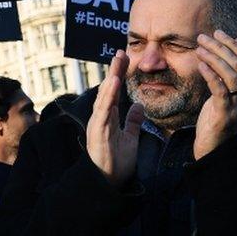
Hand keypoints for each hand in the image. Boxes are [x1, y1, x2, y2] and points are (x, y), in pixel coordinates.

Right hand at [86, 50, 144, 186]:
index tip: (125, 59)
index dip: (119, 75)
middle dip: (114, 71)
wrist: (108, 183)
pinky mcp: (97, 131)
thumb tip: (139, 105)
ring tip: (118, 61)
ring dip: (111, 78)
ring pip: (104, 96)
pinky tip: (113, 82)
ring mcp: (98, 124)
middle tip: (121, 52)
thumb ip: (133, 122)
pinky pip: (103, 110)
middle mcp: (101, 118)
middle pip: (108, 90)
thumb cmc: (116, 163)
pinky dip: (108, 95)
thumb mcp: (130, 139)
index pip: (114, 92)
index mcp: (108, 119)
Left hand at [193, 30, 236, 159]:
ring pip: (232, 75)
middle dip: (221, 47)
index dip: (233, 45)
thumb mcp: (221, 94)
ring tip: (199, 48)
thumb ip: (223, 75)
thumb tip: (225, 52)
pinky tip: (201, 66)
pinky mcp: (225, 114)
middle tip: (203, 37)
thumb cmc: (215, 118)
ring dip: (215, 58)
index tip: (217, 32)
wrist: (213, 147)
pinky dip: (211, 76)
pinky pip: (221, 91)